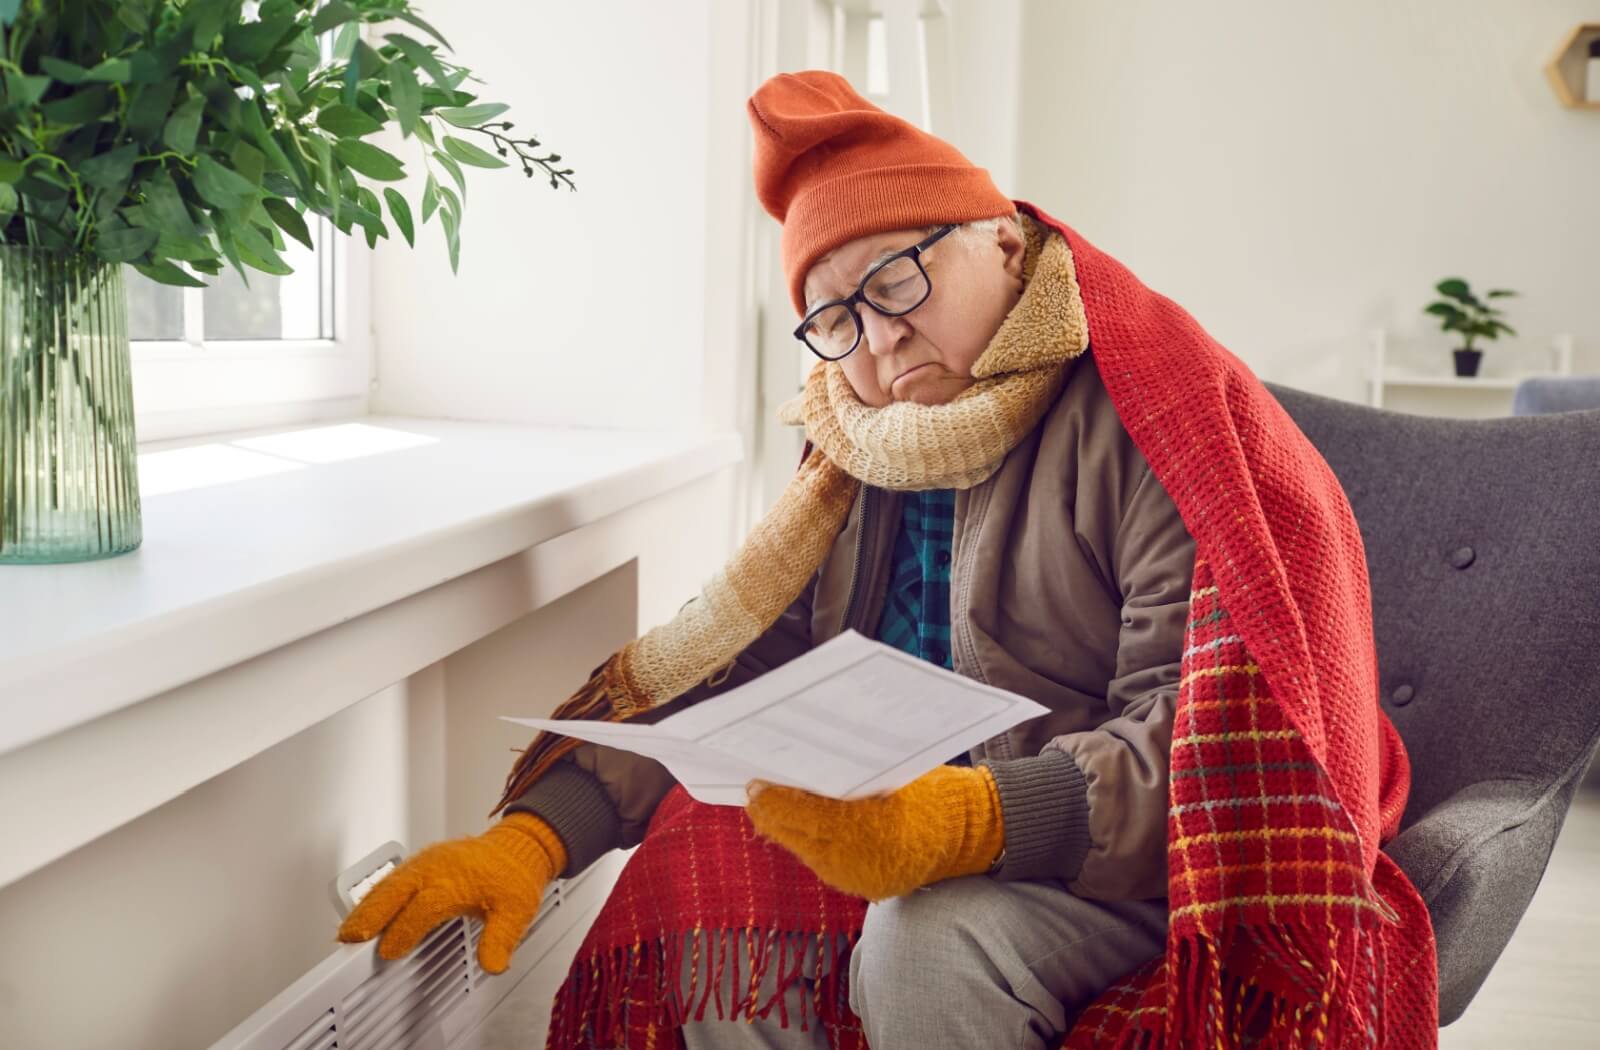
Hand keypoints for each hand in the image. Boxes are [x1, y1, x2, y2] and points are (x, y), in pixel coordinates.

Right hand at [335, 812, 566, 973]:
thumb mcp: (516, 910)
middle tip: (349, 939)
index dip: (404, 930)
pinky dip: (372, 896)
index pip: (423, 907)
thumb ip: (501, 939)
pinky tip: (362, 913)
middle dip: (370, 915)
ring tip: (347, 932)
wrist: (517, 848)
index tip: (390, 952)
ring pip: (387, 884)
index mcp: (456, 880)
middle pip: (395, 891)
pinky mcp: (419, 863)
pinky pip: (390, 878)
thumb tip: (493, 964)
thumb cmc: (512, 877)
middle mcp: (436, 868)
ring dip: (365, 907)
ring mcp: (425, 863)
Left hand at [744, 764, 1003, 901]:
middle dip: (771, 810)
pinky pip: (821, 860)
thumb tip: (797, 763)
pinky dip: (806, 839)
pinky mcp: (864, 887)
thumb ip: (848, 773)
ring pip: (804, 849)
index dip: (775, 796)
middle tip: (751, 785)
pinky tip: (794, 820)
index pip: (806, 812)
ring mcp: (861, 878)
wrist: (976, 832)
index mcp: (872, 826)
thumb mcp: (893, 771)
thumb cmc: (937, 792)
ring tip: (766, 799)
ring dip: (785, 825)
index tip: (753, 779)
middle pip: (796, 834)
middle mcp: (862, 860)